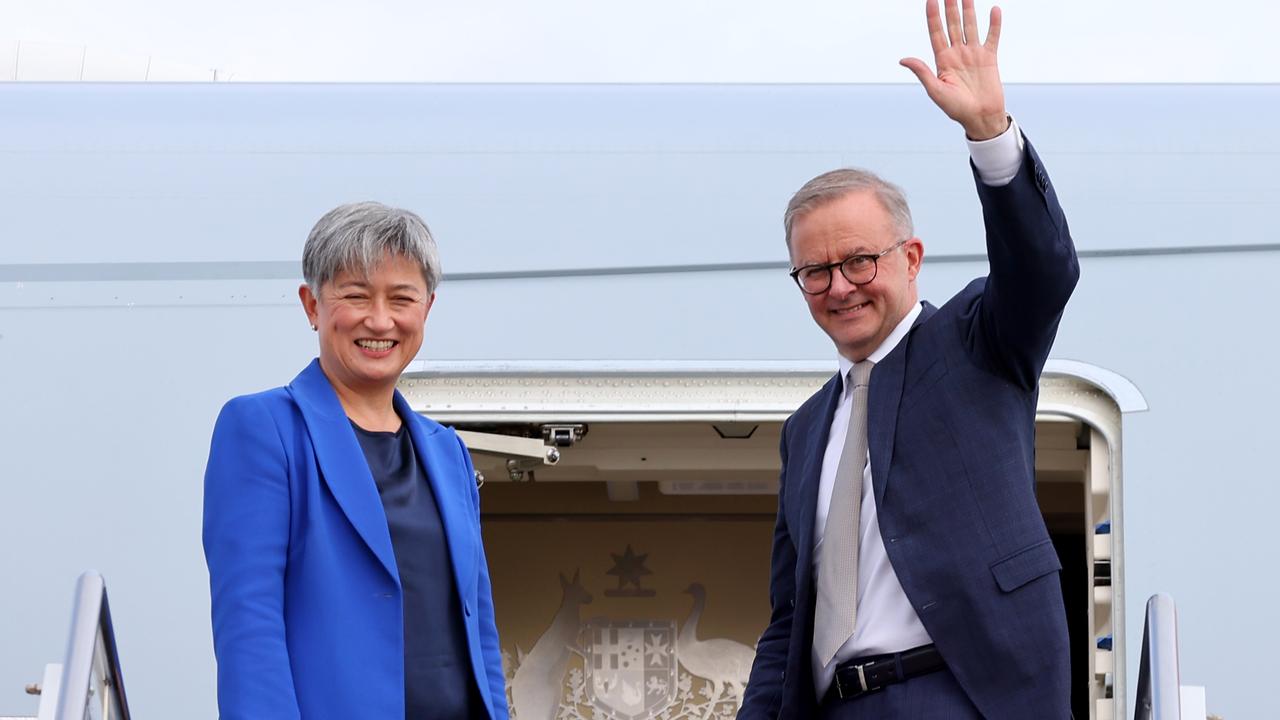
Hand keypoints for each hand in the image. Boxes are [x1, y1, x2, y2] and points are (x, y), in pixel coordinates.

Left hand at [900, 0, 1007, 140]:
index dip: (933, 16)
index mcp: (942, 61)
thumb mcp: (936, 91)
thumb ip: (922, 73)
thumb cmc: (956, 109)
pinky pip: (992, 37)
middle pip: (952, 25)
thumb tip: (903, 60)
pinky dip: (994, 24)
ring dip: (968, 10)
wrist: (980, 118)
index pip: (936, 32)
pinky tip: (993, 10)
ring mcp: (973, 54)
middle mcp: (957, 54)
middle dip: (950, 8)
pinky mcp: (989, 58)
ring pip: (970, 26)